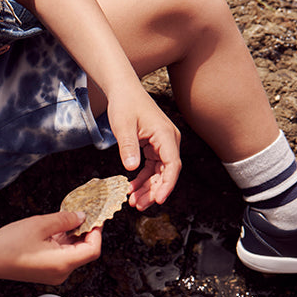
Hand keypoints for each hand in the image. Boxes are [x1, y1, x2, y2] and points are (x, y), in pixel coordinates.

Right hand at [0, 211, 101, 284]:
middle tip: (82, 212)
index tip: (94, 217)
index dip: (96, 232)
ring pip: (72, 253)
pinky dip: (62, 242)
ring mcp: (53, 274)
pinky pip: (61, 257)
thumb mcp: (41, 224)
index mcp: (63, 263)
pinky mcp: (45, 272)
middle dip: (84, 231)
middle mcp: (61, 273)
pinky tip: (55, 228)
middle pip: (84, 252)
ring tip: (66, 217)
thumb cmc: (10, 244)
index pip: (93, 249)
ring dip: (72, 236)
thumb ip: (65, 219)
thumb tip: (81, 217)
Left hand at [108, 83, 181, 209]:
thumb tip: (132, 168)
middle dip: (154, 191)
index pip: (172, 165)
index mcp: (166, 135)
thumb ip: (128, 147)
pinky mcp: (155, 146)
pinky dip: (143, 179)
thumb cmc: (124, 104)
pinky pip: (152, 167)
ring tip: (134, 202)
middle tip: (139, 206)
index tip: (159, 200)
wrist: (124, 91)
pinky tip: (132, 188)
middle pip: (167, 172)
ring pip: (159, 172)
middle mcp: (169, 141)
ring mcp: (163, 144)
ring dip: (148, 188)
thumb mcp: (123, 126)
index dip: (167, 184)